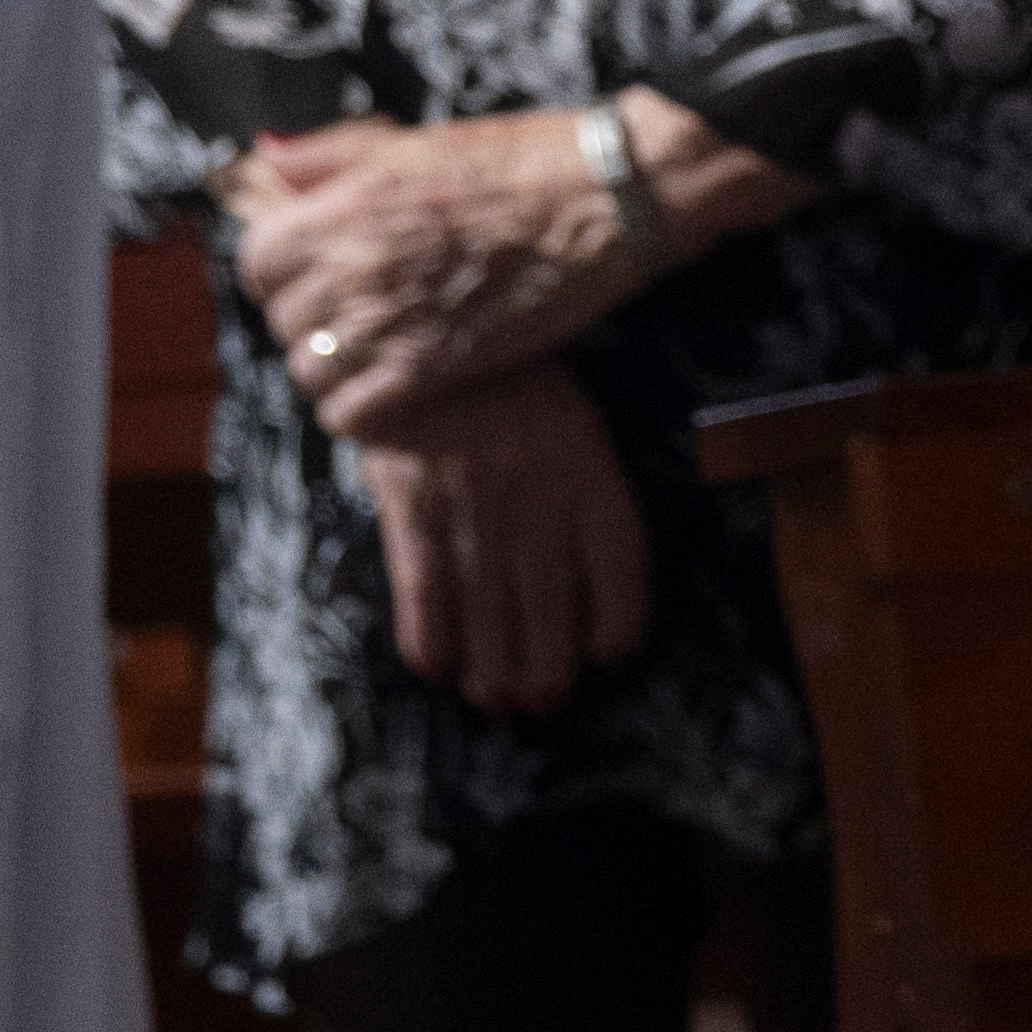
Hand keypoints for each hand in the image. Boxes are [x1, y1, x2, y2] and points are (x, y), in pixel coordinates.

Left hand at [232, 110, 662, 434]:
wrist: (599, 200)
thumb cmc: (514, 162)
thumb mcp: (408, 142)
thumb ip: (328, 156)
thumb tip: (266, 157)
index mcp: (337, 209)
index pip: (255, 261)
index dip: (278, 270)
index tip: (308, 274)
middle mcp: (350, 268)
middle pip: (282, 320)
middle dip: (308, 320)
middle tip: (349, 315)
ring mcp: (389, 322)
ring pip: (309, 372)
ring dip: (330, 370)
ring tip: (366, 358)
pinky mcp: (434, 367)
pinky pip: (355, 413)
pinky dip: (360, 412)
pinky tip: (387, 394)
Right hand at [345, 369, 653, 717]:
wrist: (418, 328)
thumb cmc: (509, 390)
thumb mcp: (568, 426)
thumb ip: (583, 496)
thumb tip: (588, 596)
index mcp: (587, 469)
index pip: (620, 562)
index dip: (619, 620)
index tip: (610, 655)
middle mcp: (534, 492)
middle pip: (549, 602)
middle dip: (545, 667)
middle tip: (538, 702)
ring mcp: (470, 498)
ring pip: (488, 606)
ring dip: (491, 665)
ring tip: (494, 701)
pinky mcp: (410, 499)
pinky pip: (424, 582)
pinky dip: (429, 634)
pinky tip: (437, 668)